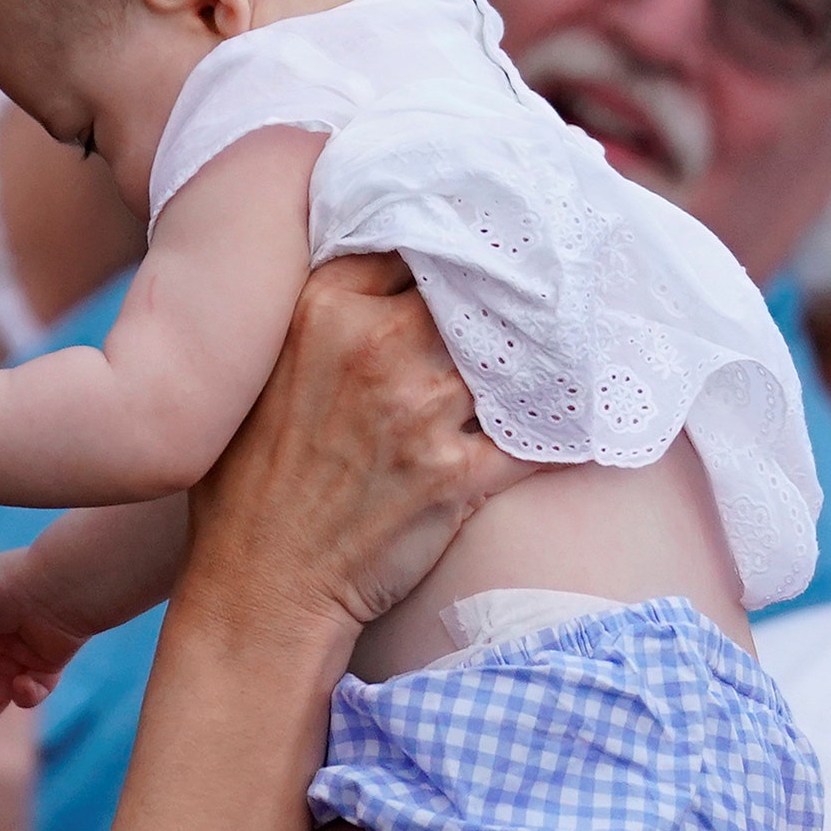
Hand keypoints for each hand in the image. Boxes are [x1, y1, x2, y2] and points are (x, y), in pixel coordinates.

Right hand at [178, 254, 538, 636]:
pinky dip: (566, 428)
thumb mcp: (256, 372)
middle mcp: (375, 348)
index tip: (470, 255)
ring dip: (537, 360)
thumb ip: (316, 317)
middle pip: (471, 293)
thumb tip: (377, 275)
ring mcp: (421, 411)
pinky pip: (539, 437)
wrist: (260, 585)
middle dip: (498, 299)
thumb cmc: (246, 482)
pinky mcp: (458, 476)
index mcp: (321, 311)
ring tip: (566, 350)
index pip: (410, 245)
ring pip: (512, 358)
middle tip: (535, 294)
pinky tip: (583, 417)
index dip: (445, 252)